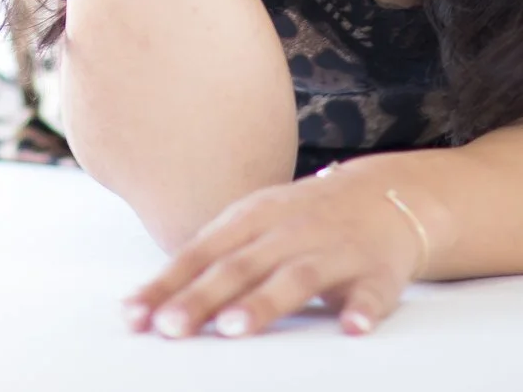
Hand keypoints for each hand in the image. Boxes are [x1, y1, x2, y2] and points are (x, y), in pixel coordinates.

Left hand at [120, 161, 430, 338]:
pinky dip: (362, 309)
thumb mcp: (253, 227)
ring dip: (265, 302)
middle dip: (203, 297)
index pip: (202, 253)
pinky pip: (371, 292)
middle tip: (171, 327)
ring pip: (297, 277)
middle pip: (241, 266)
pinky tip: (351, 327)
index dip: (167, 284)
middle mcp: (289, 231)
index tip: (135, 316)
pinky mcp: (378, 272)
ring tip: (234, 328)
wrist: (386, 195)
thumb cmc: (302, 219)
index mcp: (253, 218)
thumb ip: (208, 262)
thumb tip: (142, 306)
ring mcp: (334, 250)